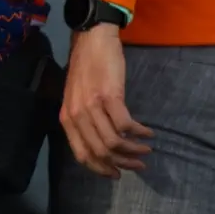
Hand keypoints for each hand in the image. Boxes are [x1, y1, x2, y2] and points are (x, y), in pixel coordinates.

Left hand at [60, 27, 152, 177]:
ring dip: (133, 151)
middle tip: (138, 164)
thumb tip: (100, 145)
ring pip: (114, 142)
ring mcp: (92, 106)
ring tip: (145, 150)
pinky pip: (126, 125)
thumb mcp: (76, 98)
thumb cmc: (86, 67)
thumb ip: (82, 120)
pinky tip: (147, 132)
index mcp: (67, 118)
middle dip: (121, 164)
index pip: (82, 155)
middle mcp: (77, 115)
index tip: (116, 174)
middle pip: (100, 152)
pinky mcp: (110, 96)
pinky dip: (139, 133)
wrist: (91, 39)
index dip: (100, 169)